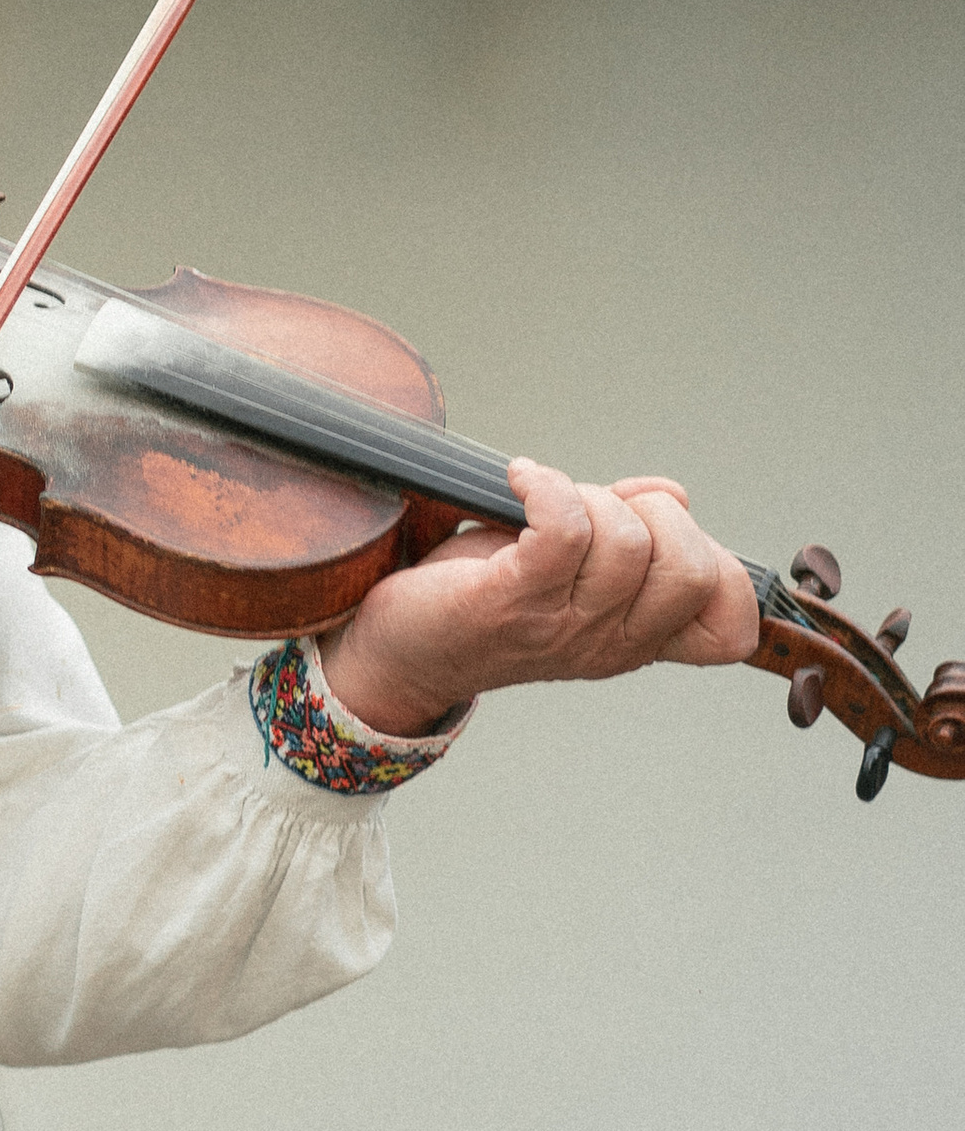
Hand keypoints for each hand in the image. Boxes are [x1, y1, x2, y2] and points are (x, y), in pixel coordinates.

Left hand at [317, 463, 759, 738]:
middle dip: (655, 516)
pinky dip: (546, 486)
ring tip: (545, 497)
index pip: (727, 628)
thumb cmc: (485, 599)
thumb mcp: (574, 571)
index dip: (721, 567)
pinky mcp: (510, 601)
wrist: (402, 651)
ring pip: (626, 543)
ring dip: (590, 497)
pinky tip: (519, 479)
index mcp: (636, 639)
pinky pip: (562, 530)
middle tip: (598, 507)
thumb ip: (631, 534)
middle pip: (689, 570)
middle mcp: (609, 642)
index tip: (664, 533)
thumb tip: (676, 496)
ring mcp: (562, 626)